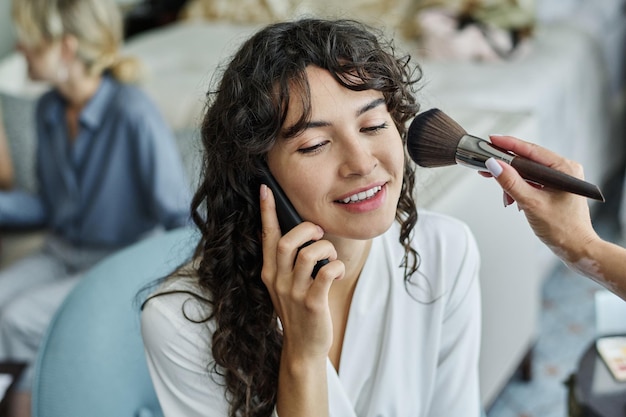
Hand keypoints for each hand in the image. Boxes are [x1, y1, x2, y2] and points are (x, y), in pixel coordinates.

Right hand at [259, 184, 343, 361]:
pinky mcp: (312, 303)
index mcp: (270, 272)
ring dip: (326, 249)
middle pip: (286, 242)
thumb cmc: (298, 310)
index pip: (267, 236)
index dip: (267, 211)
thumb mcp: (285, 284)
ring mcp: (293, 292)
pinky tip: (336, 271)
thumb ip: (287, 261)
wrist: (303, 347)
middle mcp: (277, 280)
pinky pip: (326, 274)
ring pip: (308, 254)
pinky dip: (335, 266)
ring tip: (330, 258)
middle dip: (306, 230)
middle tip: (319, 234)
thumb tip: (301, 232)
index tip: (265, 188)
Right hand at [483, 135, 598, 261]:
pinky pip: (531, 182)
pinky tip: (513, 199)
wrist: (576, 249)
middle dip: (506, 167)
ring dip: (512, 182)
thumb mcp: (531, 203)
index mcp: (564, 168)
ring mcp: (559, 180)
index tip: (492, 140)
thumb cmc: (563, 229)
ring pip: (527, 172)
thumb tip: (494, 165)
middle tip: (487, 166)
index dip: (509, 145)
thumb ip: (511, 182)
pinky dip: (519, 189)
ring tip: (505, 196)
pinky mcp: (553, 189)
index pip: (531, 150)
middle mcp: (564, 171)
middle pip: (527, 160)